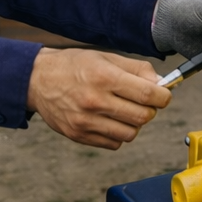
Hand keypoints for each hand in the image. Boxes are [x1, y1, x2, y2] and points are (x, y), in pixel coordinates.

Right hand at [26, 48, 170, 149]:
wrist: (37, 80)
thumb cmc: (74, 66)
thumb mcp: (107, 57)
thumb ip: (137, 69)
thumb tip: (161, 83)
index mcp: (104, 77)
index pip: (147, 95)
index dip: (163, 97)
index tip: (163, 95)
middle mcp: (95, 101)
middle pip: (142, 117)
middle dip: (150, 110)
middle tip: (143, 101)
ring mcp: (86, 121)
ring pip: (130, 133)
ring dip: (134, 124)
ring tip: (125, 111)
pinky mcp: (79, 135)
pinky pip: (114, 143)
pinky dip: (119, 134)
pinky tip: (111, 120)